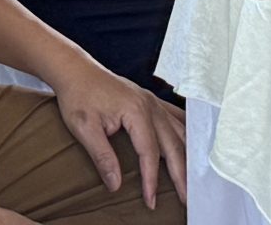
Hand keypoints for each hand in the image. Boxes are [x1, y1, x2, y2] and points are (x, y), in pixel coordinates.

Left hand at [49, 59, 186, 211]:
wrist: (76, 70)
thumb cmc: (78, 96)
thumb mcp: (85, 128)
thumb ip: (102, 156)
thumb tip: (116, 185)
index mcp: (136, 111)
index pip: (150, 153)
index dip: (151, 179)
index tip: (151, 201)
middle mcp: (150, 105)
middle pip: (173, 145)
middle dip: (181, 174)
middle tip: (186, 200)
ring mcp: (153, 101)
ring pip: (180, 132)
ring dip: (188, 156)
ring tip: (194, 179)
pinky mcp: (150, 100)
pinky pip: (175, 118)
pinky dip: (187, 134)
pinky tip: (193, 145)